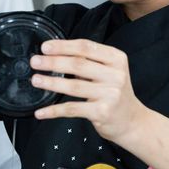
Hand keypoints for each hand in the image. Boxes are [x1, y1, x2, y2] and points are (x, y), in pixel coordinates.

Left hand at [29, 38, 147, 143]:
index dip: (63, 46)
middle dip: (53, 62)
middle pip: (78, 65)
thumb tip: (56, 55)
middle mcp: (115, 75)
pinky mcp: (102, 112)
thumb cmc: (115, 93)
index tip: (45, 47)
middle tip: (35, 61)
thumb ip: (89, 62)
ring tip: (36, 80)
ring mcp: (110, 94)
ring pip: (74, 86)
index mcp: (116, 59)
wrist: (132, 121)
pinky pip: (73, 109)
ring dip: (51, 83)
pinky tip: (41, 112)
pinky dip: (54, 110)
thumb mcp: (110, 71)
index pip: (86, 47)